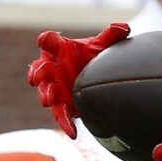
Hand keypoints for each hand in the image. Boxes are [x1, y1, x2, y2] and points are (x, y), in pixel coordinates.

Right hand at [29, 21, 130, 137]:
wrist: (92, 75)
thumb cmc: (89, 56)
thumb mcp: (100, 46)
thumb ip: (110, 36)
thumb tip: (125, 27)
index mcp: (57, 50)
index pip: (49, 42)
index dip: (46, 41)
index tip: (44, 40)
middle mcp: (51, 68)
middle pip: (40, 70)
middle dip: (38, 73)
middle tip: (37, 77)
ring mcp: (54, 88)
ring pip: (46, 93)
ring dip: (45, 96)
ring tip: (48, 100)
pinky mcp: (62, 105)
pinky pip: (61, 115)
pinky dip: (65, 124)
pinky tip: (73, 133)